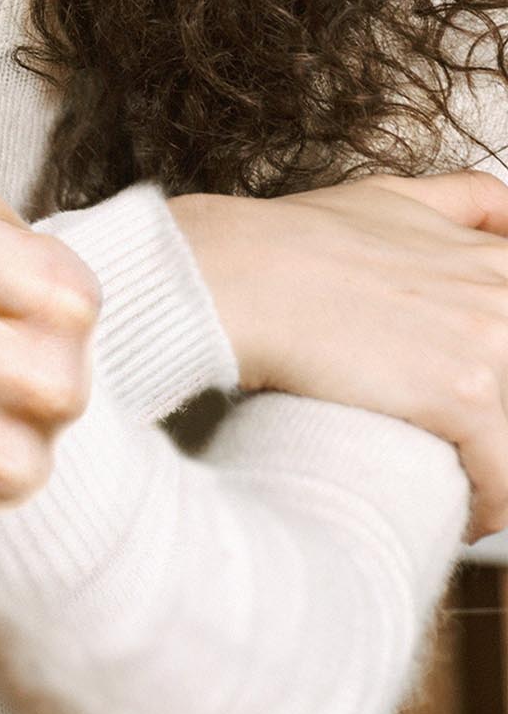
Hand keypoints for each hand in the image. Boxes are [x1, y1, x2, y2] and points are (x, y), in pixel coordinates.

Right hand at [171, 171, 507, 538]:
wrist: (234, 274)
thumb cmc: (288, 241)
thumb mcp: (384, 198)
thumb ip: (457, 200)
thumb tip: (503, 208)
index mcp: (492, 258)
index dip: (495, 367)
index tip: (477, 395)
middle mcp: (502, 294)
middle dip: (495, 419)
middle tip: (459, 441)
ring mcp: (491, 343)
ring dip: (496, 469)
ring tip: (462, 488)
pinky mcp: (466, 394)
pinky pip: (506, 479)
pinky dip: (489, 508)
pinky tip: (462, 515)